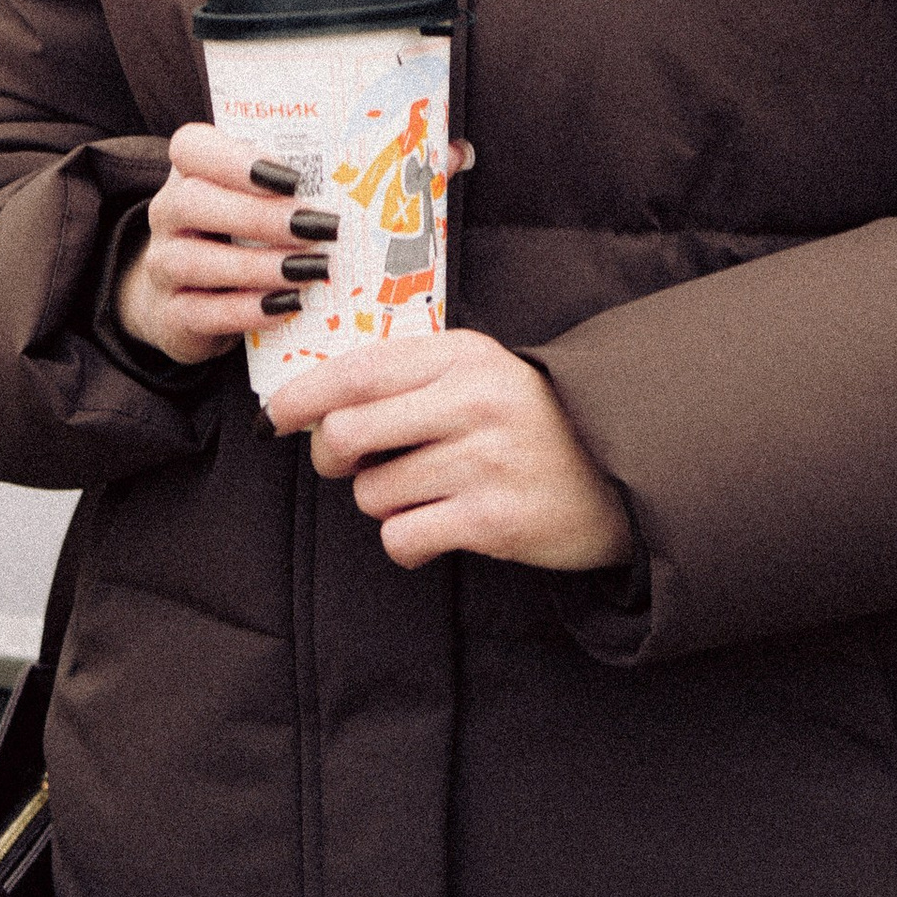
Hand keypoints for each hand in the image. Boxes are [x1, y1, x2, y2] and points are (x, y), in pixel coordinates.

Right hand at [113, 124, 326, 368]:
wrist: (194, 301)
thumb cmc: (242, 237)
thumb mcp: (259, 204)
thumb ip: (288, 188)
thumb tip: (356, 183)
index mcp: (189, 172)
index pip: (191, 148)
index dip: (236, 159)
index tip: (292, 178)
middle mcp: (167, 214)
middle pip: (192, 202)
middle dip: (258, 215)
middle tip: (315, 226)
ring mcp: (161, 265)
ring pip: (193, 260)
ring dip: (257, 265)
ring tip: (309, 269)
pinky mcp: (170, 314)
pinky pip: (200, 312)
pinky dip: (245, 310)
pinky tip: (287, 305)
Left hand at [263, 330, 636, 575]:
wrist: (622, 472)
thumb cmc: (533, 420)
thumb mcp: (480, 372)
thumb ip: (410, 375)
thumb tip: (316, 400)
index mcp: (462, 355)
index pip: (356, 371)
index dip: (301, 396)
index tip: (273, 416)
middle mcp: (472, 402)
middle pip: (347, 433)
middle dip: (329, 456)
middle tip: (344, 464)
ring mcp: (484, 462)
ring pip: (372, 493)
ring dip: (381, 501)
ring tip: (424, 493)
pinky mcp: (494, 520)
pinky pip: (403, 538)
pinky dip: (406, 540)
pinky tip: (436, 528)